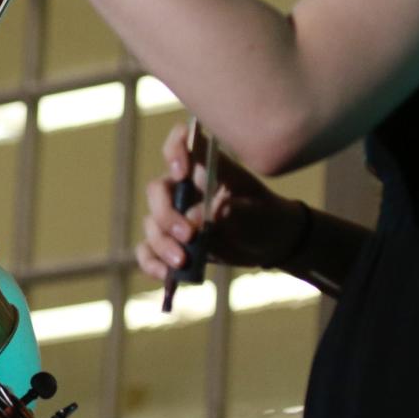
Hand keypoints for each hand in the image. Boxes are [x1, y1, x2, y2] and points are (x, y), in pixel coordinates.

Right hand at [136, 122, 307, 278]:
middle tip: (188, 235)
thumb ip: (234, 211)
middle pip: (157, 191)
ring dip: (162, 244)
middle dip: (167, 214)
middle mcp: (183, 188)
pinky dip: (152, 262)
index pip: (181, 143)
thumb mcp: (259, 213)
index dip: (174, 149)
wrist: (270, 243)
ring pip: (152, 224)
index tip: (181, 171)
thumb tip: (201, 217)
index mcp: (205, 168)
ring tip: (183, 262)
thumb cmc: (265, 217)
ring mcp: (174, 215)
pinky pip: (148, 250)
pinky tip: (165, 274)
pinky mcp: (170, 241)